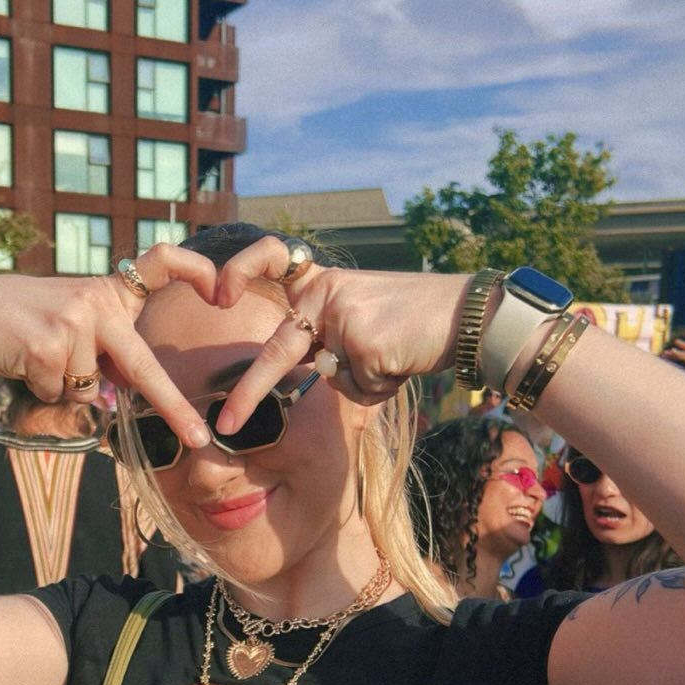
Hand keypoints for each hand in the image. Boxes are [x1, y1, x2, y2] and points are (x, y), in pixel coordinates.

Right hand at [0, 245, 219, 449]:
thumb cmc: (23, 323)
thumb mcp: (73, 323)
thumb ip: (105, 349)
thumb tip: (129, 390)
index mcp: (109, 292)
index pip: (161, 263)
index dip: (196, 271)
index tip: (224, 293)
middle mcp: (96, 301)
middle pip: (143, 366)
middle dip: (172, 408)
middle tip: (199, 439)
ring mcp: (73, 321)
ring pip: (88, 389)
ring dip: (63, 386)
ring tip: (37, 356)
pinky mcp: (47, 344)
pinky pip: (58, 392)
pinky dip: (41, 389)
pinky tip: (23, 361)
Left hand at [209, 236, 467, 433]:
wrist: (467, 314)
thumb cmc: (413, 325)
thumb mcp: (359, 321)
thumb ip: (326, 343)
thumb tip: (313, 375)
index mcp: (320, 280)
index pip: (271, 260)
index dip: (241, 271)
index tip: (218, 294)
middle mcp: (325, 293)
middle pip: (277, 352)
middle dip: (250, 394)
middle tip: (226, 424)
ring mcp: (343, 317)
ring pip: (333, 380)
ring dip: (365, 382)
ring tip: (395, 354)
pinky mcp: (362, 344)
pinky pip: (359, 390)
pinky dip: (382, 388)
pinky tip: (403, 361)